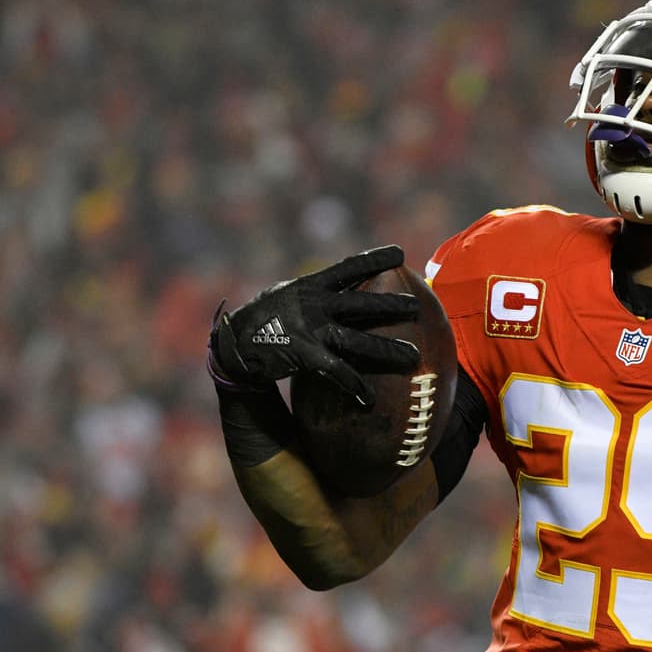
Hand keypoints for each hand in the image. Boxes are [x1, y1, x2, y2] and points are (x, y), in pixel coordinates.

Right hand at [208, 245, 420, 405]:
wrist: (233, 346)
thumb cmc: (265, 319)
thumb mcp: (287, 295)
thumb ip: (315, 293)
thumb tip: (344, 286)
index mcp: (310, 286)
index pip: (348, 268)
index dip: (374, 259)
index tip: (400, 253)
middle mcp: (313, 304)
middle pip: (361, 303)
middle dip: (391, 305)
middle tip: (417, 306)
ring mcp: (309, 329)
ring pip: (357, 339)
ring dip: (386, 348)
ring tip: (413, 356)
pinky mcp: (304, 354)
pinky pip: (336, 371)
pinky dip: (354, 385)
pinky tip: (369, 398)